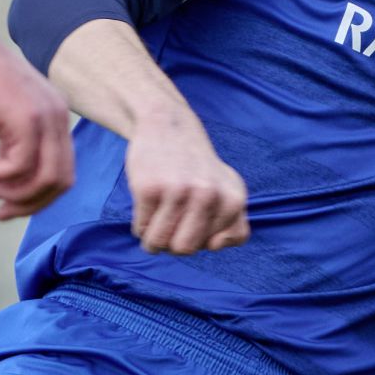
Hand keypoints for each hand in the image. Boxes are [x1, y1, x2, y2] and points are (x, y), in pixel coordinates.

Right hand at [0, 35, 74, 220]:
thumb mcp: (8, 113)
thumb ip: (19, 140)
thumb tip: (14, 178)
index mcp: (59, 117)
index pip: (65, 173)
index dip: (40, 198)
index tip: (9, 205)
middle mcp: (59, 118)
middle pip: (61, 182)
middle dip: (30, 204)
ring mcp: (45, 117)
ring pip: (43, 178)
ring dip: (14, 193)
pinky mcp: (24, 117)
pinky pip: (19, 165)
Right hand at [126, 111, 249, 253]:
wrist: (168, 125)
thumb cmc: (198, 168)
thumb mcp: (229, 190)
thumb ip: (234, 225)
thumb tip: (214, 245)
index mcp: (233, 199)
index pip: (214, 245)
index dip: (201, 236)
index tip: (196, 213)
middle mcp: (209, 195)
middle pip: (185, 249)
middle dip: (173, 243)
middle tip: (170, 222)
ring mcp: (178, 191)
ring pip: (159, 243)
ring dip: (152, 239)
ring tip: (156, 220)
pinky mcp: (149, 189)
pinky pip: (141, 229)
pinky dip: (140, 225)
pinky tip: (147, 207)